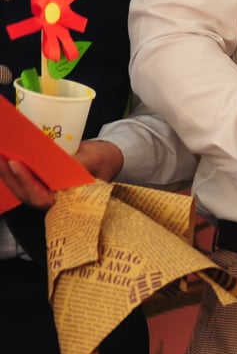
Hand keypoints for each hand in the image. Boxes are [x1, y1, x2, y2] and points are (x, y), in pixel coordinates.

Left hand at [0, 139, 120, 208]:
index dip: (26, 182)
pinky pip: (22, 177)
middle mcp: (53, 197)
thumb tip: (57, 161)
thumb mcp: (93, 160)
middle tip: (0, 157)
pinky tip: (4, 154)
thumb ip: (76, 163)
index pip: (41, 197)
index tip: (15, 164)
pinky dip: (10, 168)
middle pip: (25, 193)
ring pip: (20, 186)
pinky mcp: (40, 180)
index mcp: (68, 199)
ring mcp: (45, 189)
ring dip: (6, 172)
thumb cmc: (103, 161)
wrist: (107, 157)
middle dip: (9, 176)